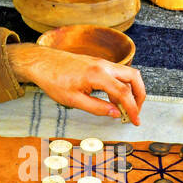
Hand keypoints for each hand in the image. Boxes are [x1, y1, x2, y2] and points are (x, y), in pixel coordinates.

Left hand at [8, 44, 145, 124]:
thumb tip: (115, 113)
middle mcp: (103, 65)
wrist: (42, 62)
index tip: (135, 120)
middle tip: (135, 112)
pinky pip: (118, 74)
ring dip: (132, 90)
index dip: (132, 108)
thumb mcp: (73, 100)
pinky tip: (113, 100)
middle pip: (134, 77)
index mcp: (97, 74)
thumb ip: (97, 108)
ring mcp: (102, 62)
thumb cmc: (53, 80)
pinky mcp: (99, 63)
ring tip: (123, 109)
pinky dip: (121, 86)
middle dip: (140, 96)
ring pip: (128, 74)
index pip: (124, 92)